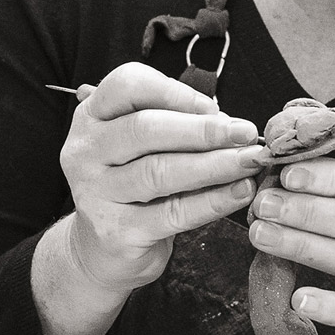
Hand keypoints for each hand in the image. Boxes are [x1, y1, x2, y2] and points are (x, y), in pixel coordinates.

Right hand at [59, 62, 262, 295]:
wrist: (103, 249)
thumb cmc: (133, 184)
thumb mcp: (142, 145)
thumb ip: (175, 125)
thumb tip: (228, 122)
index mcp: (92, 116)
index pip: (127, 85)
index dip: (175, 92)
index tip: (214, 108)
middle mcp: (85, 150)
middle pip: (145, 129)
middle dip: (203, 130)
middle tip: (245, 133)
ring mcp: (95, 193)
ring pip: (159, 172)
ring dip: (214, 164)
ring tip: (249, 161)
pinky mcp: (116, 232)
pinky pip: (172, 213)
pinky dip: (212, 201)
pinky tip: (239, 192)